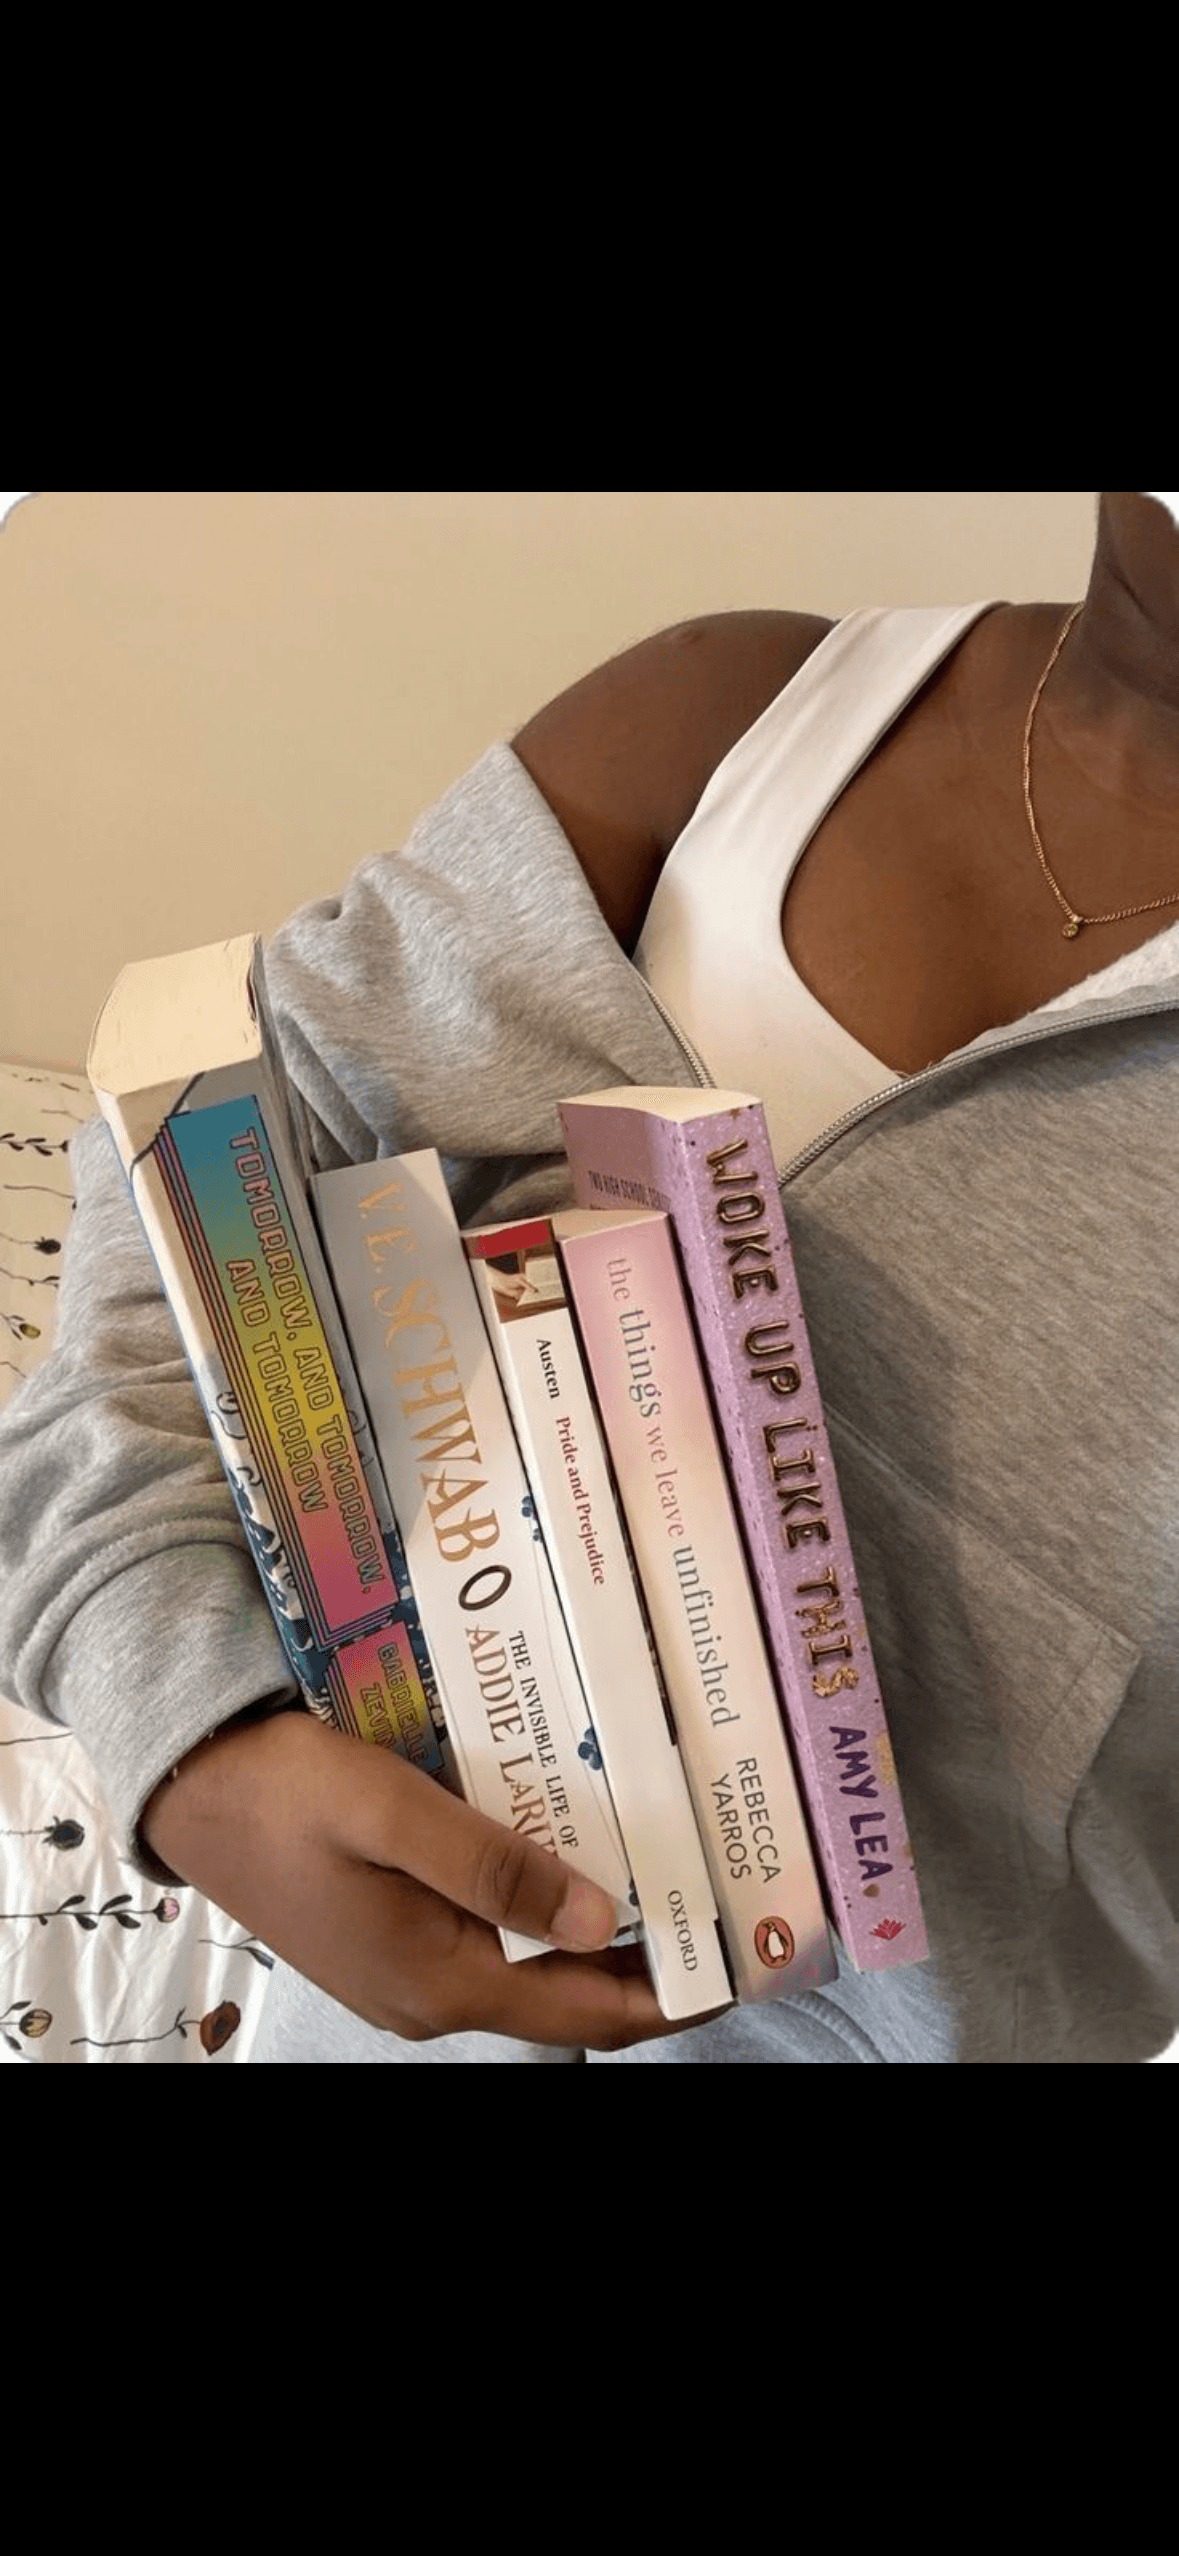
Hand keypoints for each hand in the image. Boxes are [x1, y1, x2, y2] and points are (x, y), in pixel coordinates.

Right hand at [142, 1709, 708, 2051]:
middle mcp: (430, 1996)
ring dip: (602, 1931)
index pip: (589, 2012)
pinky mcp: (390, 1936)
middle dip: (654, 1960)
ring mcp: (407, 1972)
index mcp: (438, 1980)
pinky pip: (492, 1937)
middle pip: (570, 1996)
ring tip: (674, 1875)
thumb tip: (602, 1921)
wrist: (187, 1787)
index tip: (746, 1959)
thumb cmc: (282, 1791)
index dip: (676, 1996)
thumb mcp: (389, 1812)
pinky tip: (577, 1856)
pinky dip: (548, 1909)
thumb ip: (495, 1866)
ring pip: (533, 1964)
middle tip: (727, 1903)